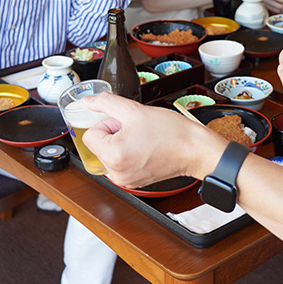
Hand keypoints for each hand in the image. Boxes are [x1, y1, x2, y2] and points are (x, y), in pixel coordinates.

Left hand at [83, 93, 223, 186]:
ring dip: (121, 143)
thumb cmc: (171, 133)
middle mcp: (115, 173)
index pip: (90, 134)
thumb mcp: (134, 110)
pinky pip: (120, 163)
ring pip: (109, 153)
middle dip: (114, 133)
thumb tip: (88, 101)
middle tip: (136, 130)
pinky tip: (145, 148)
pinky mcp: (133, 182)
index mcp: (112, 156)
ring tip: (142, 139)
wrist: (194, 150)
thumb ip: (105, 103)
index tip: (126, 123)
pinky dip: (128, 153)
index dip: (108, 123)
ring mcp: (124, 180)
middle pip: (99, 145)